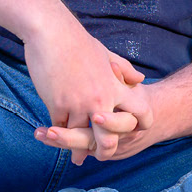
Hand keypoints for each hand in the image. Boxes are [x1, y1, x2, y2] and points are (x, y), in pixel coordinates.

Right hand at [20, 14, 144, 164]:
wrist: (52, 33)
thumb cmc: (78, 42)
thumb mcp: (107, 54)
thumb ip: (124, 70)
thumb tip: (140, 79)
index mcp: (115, 86)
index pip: (138, 112)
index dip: (140, 124)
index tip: (135, 132)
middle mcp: (101, 99)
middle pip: (109, 137)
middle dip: (106, 150)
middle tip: (102, 156)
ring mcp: (79, 104)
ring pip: (80, 136)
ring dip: (77, 149)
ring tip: (77, 158)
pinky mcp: (58, 105)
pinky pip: (60, 126)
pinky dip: (58, 133)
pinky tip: (57, 140)